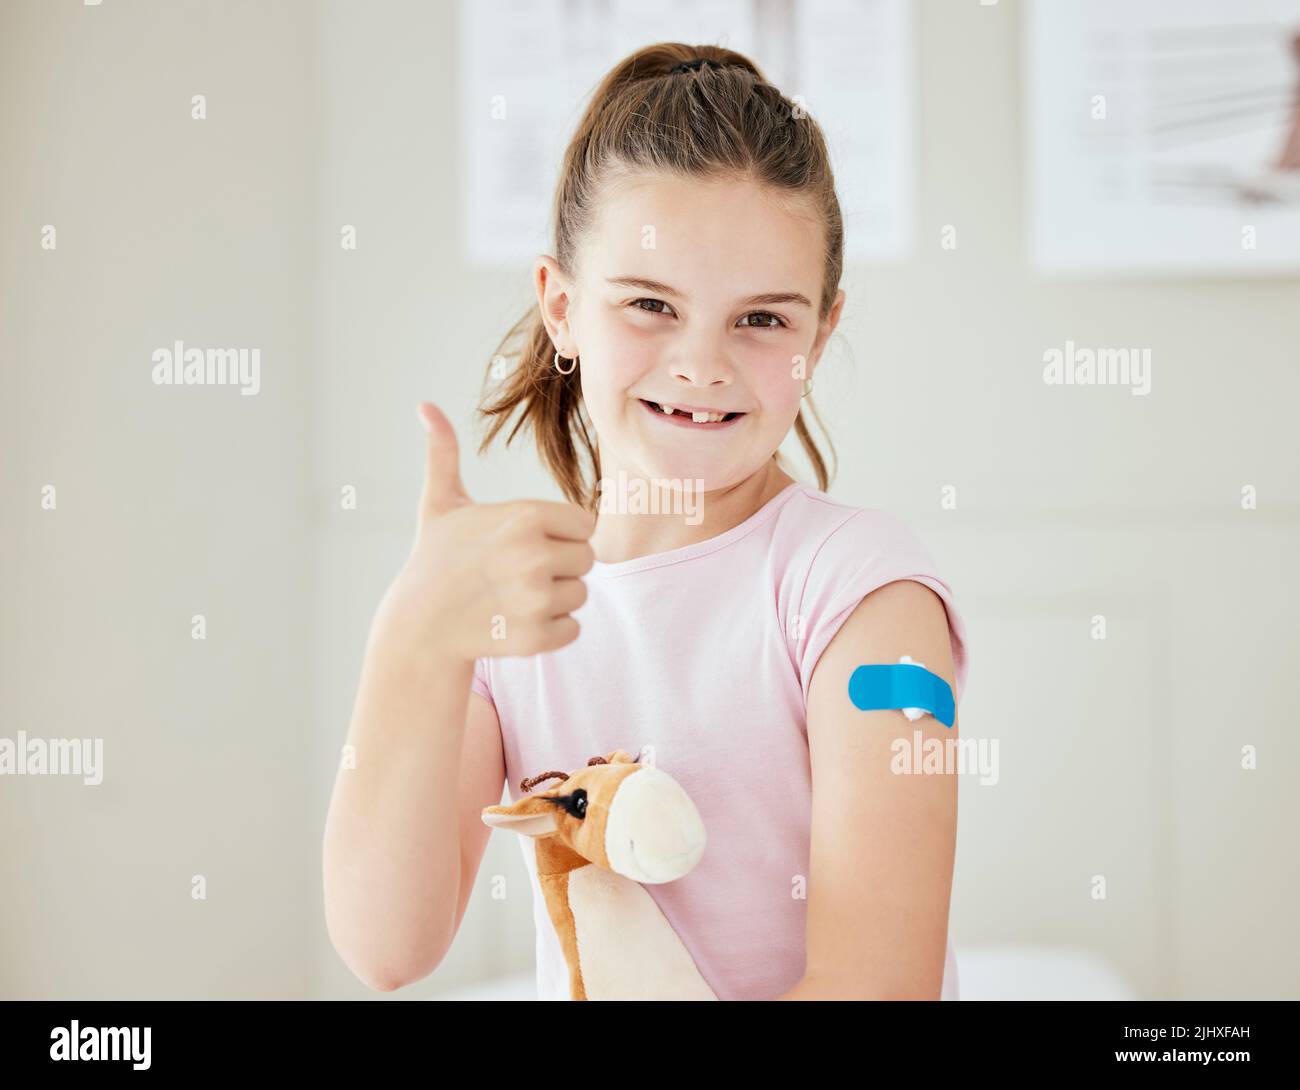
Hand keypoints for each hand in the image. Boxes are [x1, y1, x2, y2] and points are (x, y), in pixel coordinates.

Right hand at [376, 401, 595, 662]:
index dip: (560, 534)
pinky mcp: (536, 638)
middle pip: (587, 559)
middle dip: (559, 567)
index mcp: (524, 516)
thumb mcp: (441, 504)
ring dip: (555, 599)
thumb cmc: (435, 558)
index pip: (585, 523)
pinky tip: (517, 621)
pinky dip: (551, 630)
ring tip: (514, 597)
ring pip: (580, 595)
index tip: (526, 542)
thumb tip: (424, 406)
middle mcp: (534, 555)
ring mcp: (535, 599)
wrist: (418, 626)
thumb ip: (443, 453)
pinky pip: (573, 629)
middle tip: (518, 573)